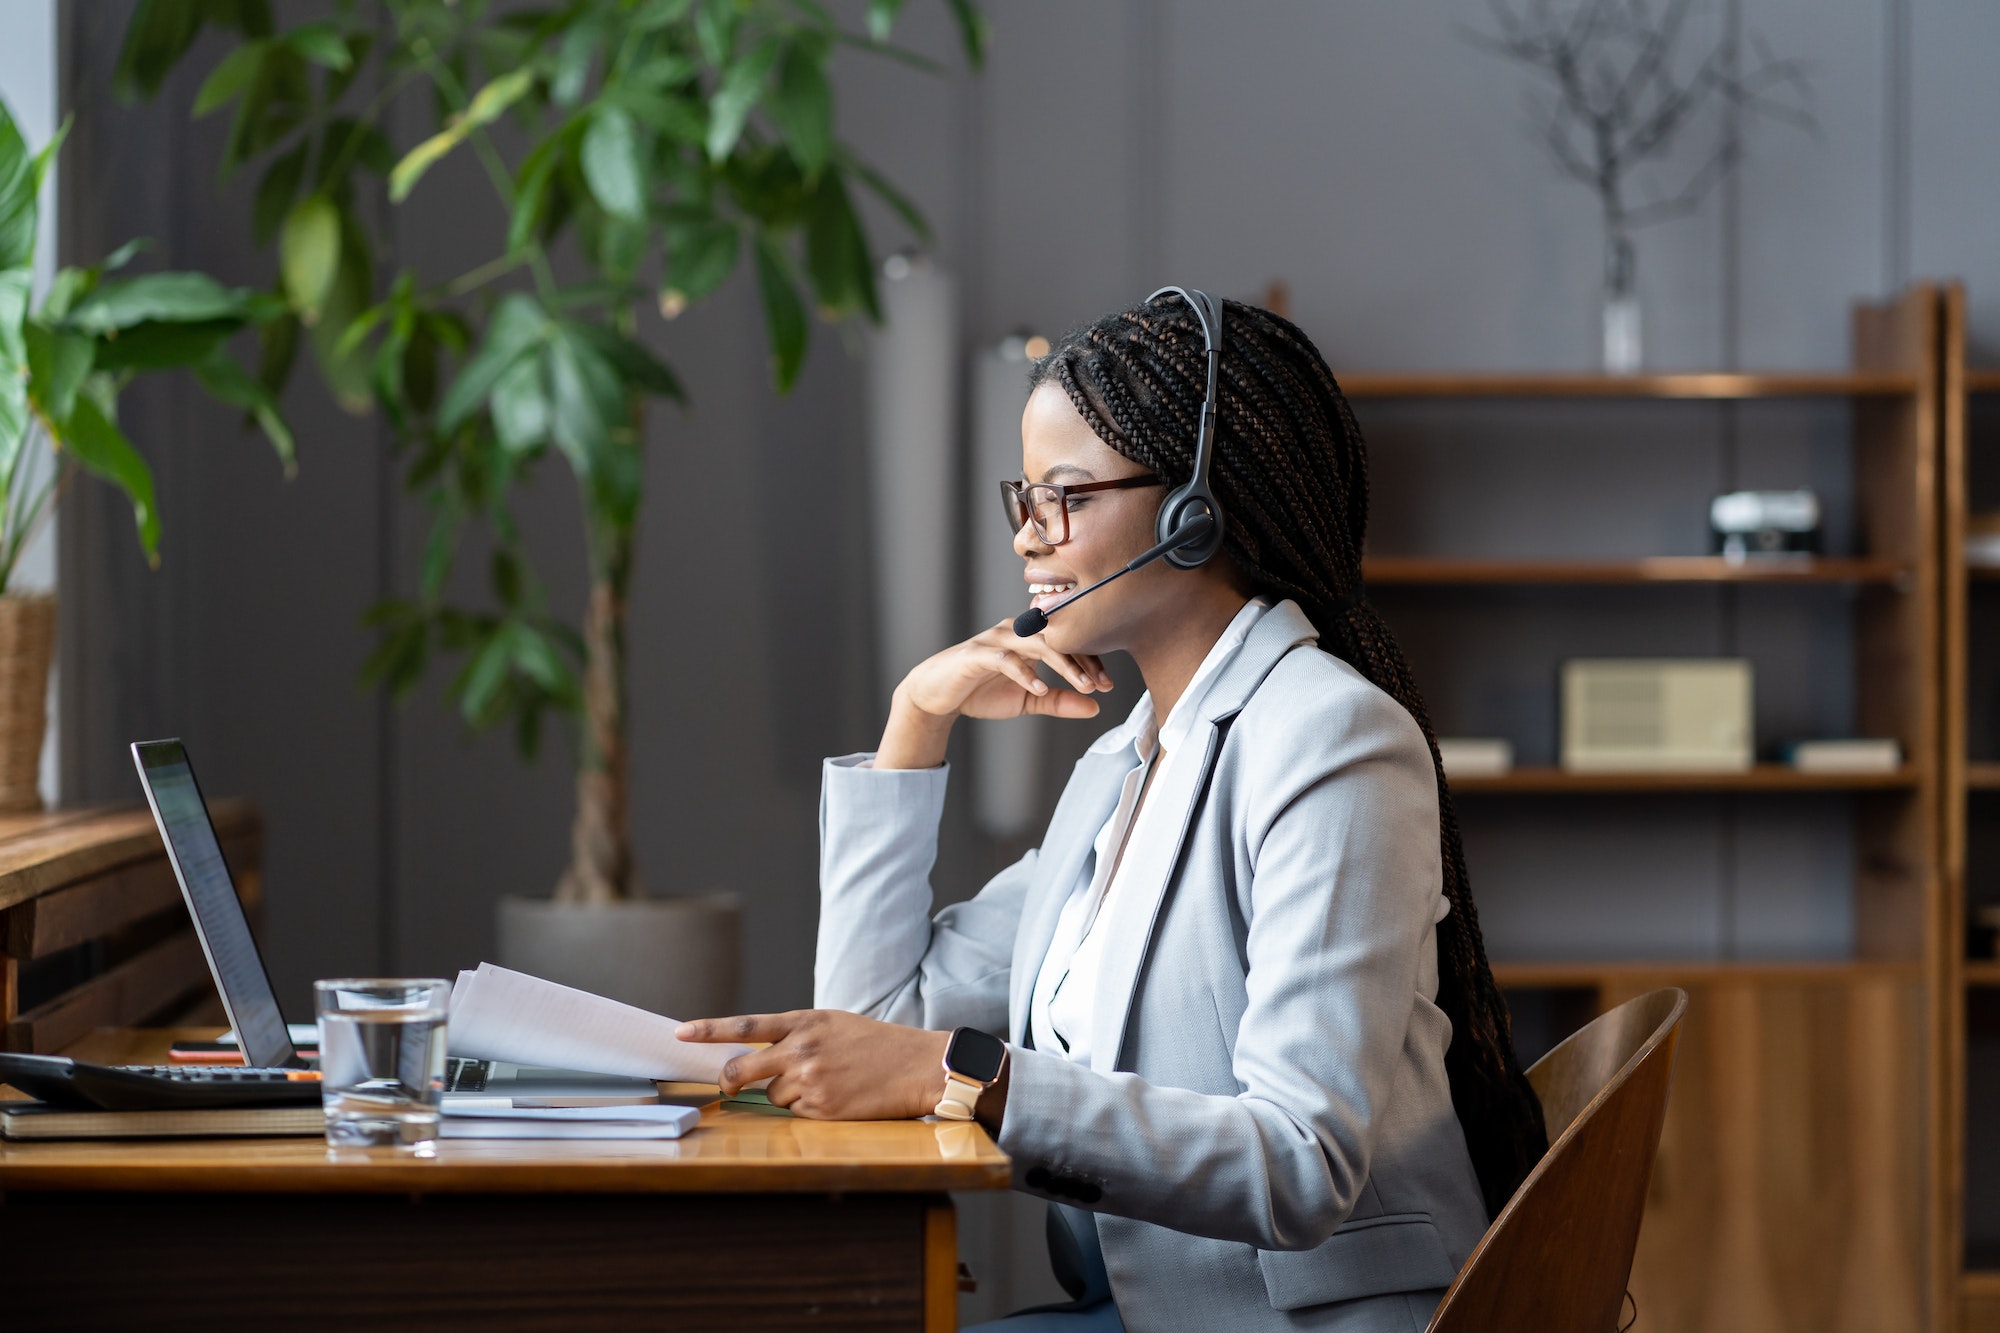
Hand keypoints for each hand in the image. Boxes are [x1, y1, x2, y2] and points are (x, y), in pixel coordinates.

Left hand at [676, 1010, 950, 1119]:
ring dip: (788, 1094)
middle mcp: (802, 1049)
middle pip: (742, 1068)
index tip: (681, 1033)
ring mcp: (810, 1080)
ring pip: (772, 1096)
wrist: (919, 1066)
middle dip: (730, 1079)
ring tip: (827, 1083)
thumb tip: (762, 1056)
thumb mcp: (835, 1025)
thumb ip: (798, 1034)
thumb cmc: (878, 1045)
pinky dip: (809, 1109)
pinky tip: (837, 1098)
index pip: (746, 1026)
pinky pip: (795, 1113)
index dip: (709, 1030)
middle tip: (729, 1084)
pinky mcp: (821, 1108)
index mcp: (806, 1021)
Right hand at [876, 620, 1114, 768]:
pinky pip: (1005, 659)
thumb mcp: (1027, 700)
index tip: (1108, 685)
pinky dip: (1024, 673)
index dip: (1090, 661)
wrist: (937, 696)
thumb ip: (1059, 701)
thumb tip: (1095, 707)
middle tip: (1102, 684)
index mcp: (1029, 637)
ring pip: (1036, 644)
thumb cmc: (981, 691)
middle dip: (1083, 661)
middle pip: (1057, 638)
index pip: (1066, 642)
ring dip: (1062, 665)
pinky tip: (1040, 689)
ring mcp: (995, 640)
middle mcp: (1014, 631)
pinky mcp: (976, 654)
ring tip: (1082, 686)